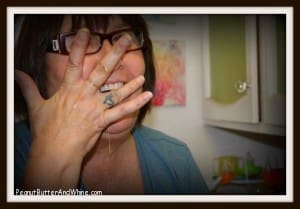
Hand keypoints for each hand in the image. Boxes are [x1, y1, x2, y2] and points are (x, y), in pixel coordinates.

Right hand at [15, 28, 152, 188]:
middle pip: (102, 70)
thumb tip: (16, 74)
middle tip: (126, 41)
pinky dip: (135, 104)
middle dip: (115, 53)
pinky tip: (147, 96)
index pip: (74, 62)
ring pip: (116, 91)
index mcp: (68, 89)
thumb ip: (28, 88)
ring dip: (130, 83)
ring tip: (142, 75)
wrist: (54, 151)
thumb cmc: (46, 130)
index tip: (86, 32)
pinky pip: (121, 111)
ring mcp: (94, 107)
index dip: (80, 46)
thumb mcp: (35, 106)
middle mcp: (84, 94)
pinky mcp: (102, 121)